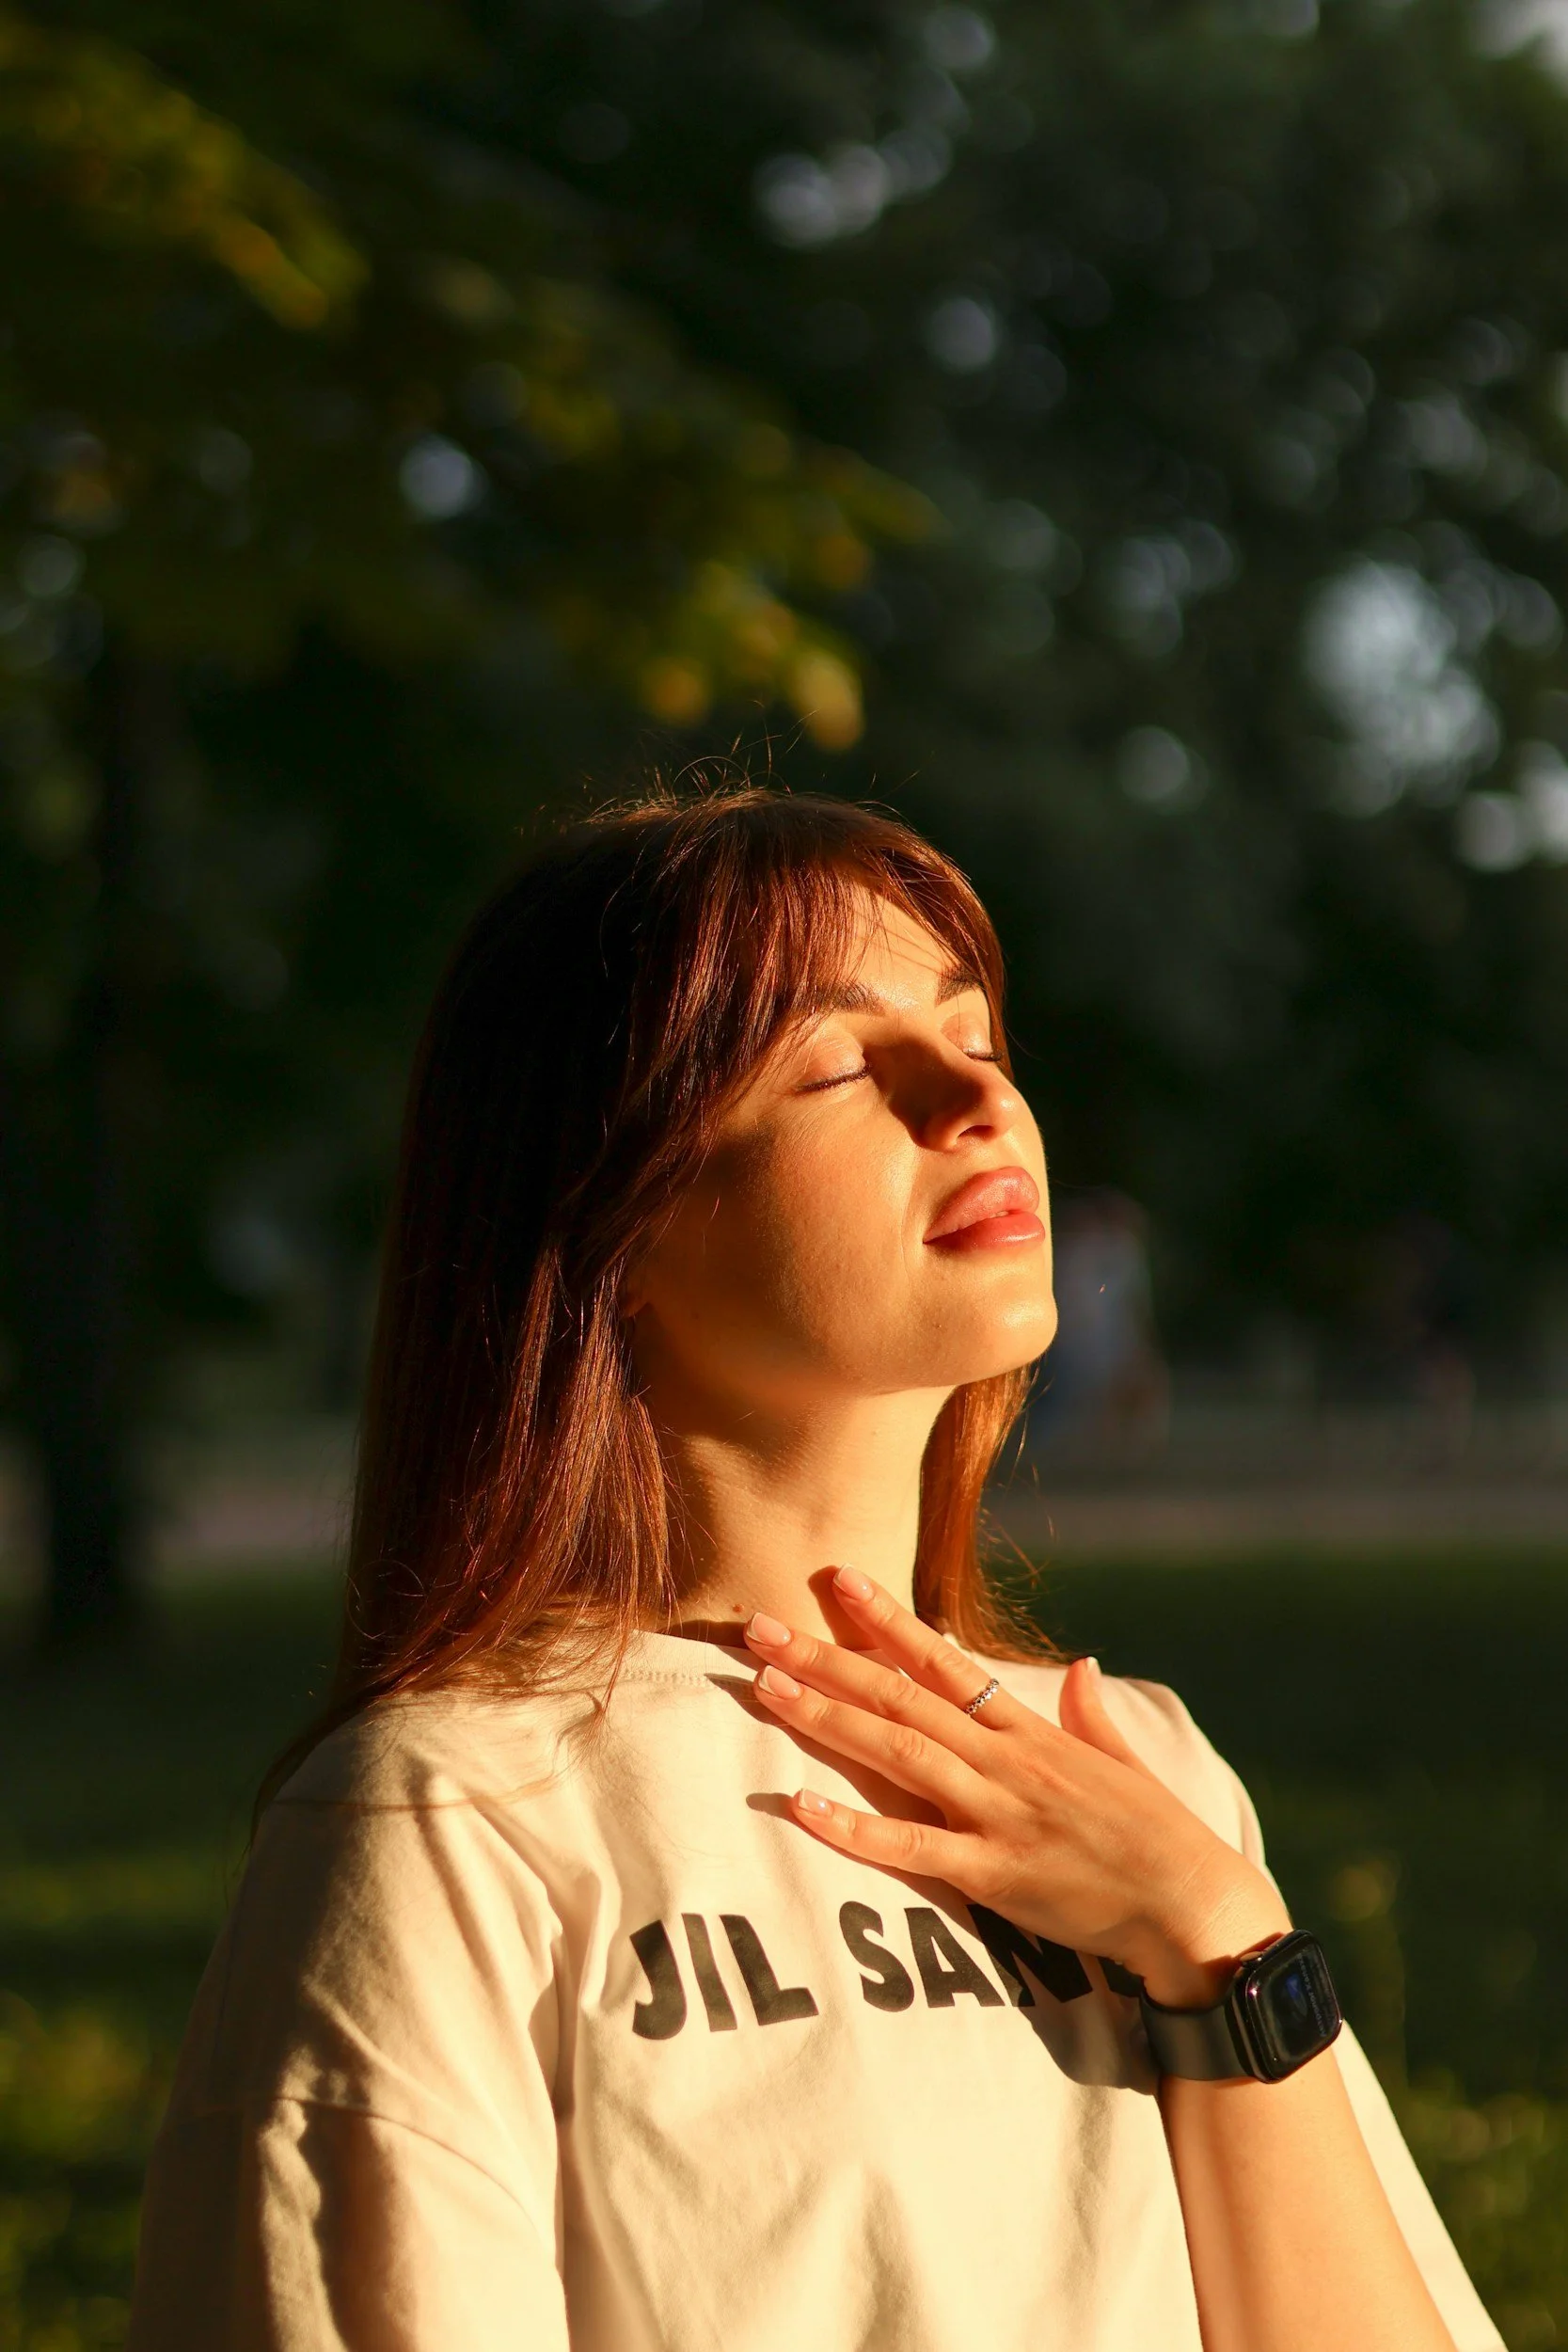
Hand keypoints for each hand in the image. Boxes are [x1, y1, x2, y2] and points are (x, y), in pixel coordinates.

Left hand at [744, 1569, 1289, 2007]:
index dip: (888, 1620)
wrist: (1195, 1906)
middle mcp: (1006, 1761)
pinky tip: (800, 1805)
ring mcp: (998, 1814)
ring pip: (896, 1753)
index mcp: (1032, 1732)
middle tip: (758, 1628)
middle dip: (825, 1658)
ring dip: (826, 1717)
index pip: (945, 1661)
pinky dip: (853, 1827)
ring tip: (764, 1687)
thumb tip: (1080, 1666)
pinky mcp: (995, 1874)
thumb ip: (1093, 1715)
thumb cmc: (1163, 1838)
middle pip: (900, 1698)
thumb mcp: (1128, 1763)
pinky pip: (911, 1846)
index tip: (839, 1581)